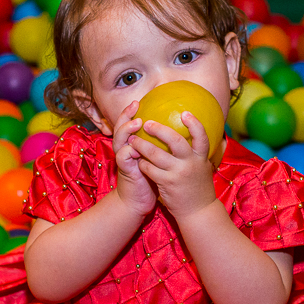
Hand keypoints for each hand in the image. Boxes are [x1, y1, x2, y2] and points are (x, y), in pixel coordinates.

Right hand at [112, 100, 156, 216]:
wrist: (139, 202)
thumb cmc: (152, 181)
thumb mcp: (159, 161)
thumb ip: (163, 147)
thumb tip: (184, 133)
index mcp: (135, 146)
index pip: (130, 124)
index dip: (132, 112)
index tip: (141, 101)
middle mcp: (127, 149)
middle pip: (121, 127)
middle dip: (126, 114)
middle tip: (136, 105)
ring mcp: (124, 160)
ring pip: (119, 140)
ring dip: (127, 130)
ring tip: (137, 123)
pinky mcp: (125, 171)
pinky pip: (123, 158)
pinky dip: (128, 151)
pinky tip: (135, 147)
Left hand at [129, 111, 216, 219]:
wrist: (198, 212)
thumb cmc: (198, 188)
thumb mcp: (202, 168)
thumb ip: (195, 154)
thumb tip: (191, 137)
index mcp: (201, 158)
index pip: (201, 136)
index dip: (194, 124)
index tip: (185, 113)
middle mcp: (191, 163)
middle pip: (176, 141)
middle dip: (160, 130)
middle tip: (148, 123)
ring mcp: (178, 174)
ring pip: (156, 154)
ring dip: (142, 145)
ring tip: (133, 140)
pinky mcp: (167, 184)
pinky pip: (149, 169)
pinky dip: (142, 163)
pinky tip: (138, 161)